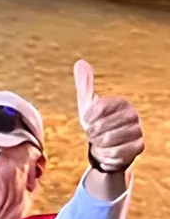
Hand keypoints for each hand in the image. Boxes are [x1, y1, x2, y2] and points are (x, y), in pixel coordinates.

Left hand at [77, 60, 143, 175]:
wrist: (105, 149)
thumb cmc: (96, 125)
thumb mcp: (87, 106)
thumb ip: (85, 85)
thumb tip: (80, 62)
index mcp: (121, 102)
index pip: (95, 110)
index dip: (87, 120)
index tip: (90, 122)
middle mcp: (133, 114)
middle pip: (100, 128)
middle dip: (92, 135)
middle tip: (95, 136)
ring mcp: (138, 130)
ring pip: (106, 141)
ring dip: (98, 147)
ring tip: (101, 143)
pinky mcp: (138, 147)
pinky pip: (114, 153)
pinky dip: (106, 156)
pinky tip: (108, 152)